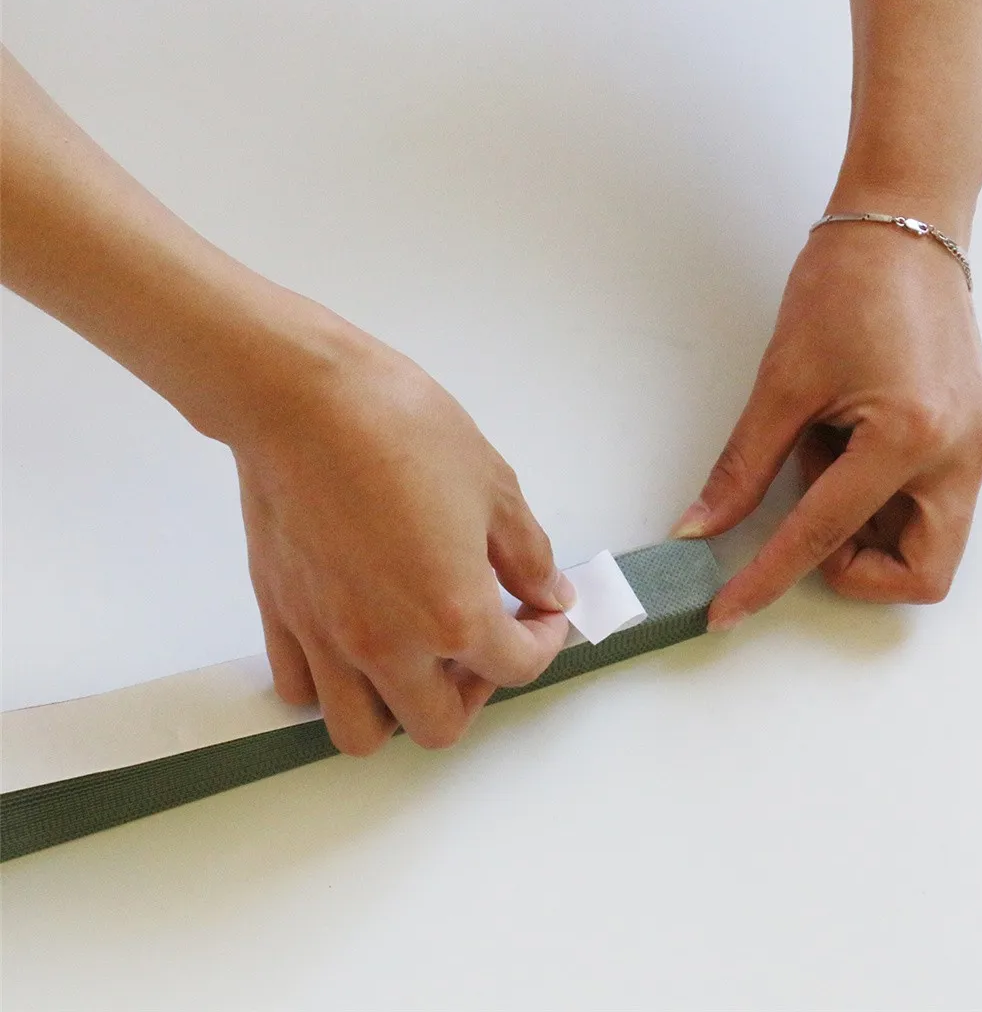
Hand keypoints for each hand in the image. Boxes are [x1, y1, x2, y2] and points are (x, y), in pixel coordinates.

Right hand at [233, 308, 573, 753]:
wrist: (304, 399)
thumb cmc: (404, 429)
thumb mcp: (492, 486)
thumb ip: (527, 556)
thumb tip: (549, 594)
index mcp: (453, 615)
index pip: (517, 667)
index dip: (545, 641)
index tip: (542, 612)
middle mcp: (388, 646)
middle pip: (439, 727)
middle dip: (475, 692)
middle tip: (481, 639)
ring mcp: (327, 639)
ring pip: (360, 733)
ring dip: (398, 709)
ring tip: (414, 654)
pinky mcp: (280, 616)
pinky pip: (301, 687)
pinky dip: (331, 683)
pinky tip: (355, 635)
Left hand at [672, 222, 981, 629]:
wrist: (904, 223)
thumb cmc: (848, 283)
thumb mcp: (783, 384)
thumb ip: (743, 468)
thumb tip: (703, 527)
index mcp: (910, 438)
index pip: (823, 540)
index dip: (766, 581)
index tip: (728, 610)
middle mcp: (959, 454)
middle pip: (917, 574)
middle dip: (852, 570)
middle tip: (804, 525)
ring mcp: (974, 447)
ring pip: (930, 545)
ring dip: (868, 533)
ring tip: (826, 465)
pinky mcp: (972, 436)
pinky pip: (932, 504)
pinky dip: (882, 501)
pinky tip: (848, 451)